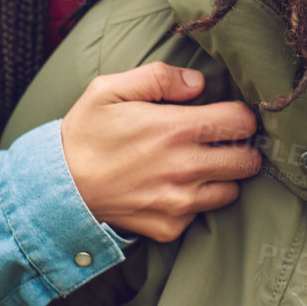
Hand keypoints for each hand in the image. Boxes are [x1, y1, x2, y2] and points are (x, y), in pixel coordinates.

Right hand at [60, 63, 261, 242]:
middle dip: (241, 148)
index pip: (243, 122)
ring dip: (222, 178)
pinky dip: (195, 203)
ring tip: (199, 166)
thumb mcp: (109, 90)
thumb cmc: (85, 135)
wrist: (57, 188)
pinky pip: (201, 215)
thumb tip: (198, 83)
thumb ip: (158, 77)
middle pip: (249, 161)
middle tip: (221, 143)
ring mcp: (178, 202)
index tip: (227, 116)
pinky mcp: (169, 227)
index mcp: (175, 129)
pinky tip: (173, 189)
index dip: (240, 115)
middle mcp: (184, 169)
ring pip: (232, 191)